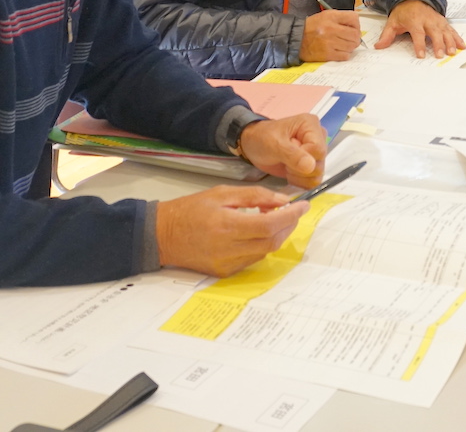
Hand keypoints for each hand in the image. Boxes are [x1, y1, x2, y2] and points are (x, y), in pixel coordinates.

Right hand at [155, 185, 309, 275]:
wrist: (162, 235)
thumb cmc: (190, 210)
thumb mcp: (222, 193)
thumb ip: (254, 196)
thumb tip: (282, 201)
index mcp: (227, 226)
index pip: (269, 224)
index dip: (291, 216)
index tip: (303, 206)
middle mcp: (229, 249)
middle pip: (272, 241)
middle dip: (288, 226)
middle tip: (293, 212)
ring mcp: (227, 264)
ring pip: (265, 251)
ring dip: (277, 235)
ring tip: (275, 218)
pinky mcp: (225, 272)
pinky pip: (253, 258)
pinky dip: (262, 244)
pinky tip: (259, 232)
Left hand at [238, 114, 326, 187]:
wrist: (253, 145)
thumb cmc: (262, 138)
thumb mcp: (273, 144)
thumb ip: (292, 155)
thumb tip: (310, 166)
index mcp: (311, 125)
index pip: (318, 150)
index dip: (303, 158)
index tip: (286, 155)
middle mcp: (318, 138)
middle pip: (319, 164)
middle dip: (299, 169)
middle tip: (284, 160)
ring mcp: (316, 153)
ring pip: (317, 175)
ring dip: (298, 175)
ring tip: (286, 164)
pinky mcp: (312, 166)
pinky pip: (313, 182)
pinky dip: (299, 181)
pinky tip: (289, 171)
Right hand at [300, 9, 360, 61]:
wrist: (296, 39)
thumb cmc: (312, 27)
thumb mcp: (326, 16)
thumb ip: (341, 19)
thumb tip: (356, 27)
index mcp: (331, 17)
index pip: (354, 18)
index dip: (356, 25)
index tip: (353, 29)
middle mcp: (331, 29)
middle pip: (355, 35)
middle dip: (355, 38)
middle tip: (350, 39)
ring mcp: (329, 42)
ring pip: (352, 46)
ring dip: (350, 47)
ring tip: (342, 45)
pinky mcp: (327, 54)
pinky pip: (345, 55)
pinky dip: (344, 54)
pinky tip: (338, 51)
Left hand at [376, 0, 464, 57]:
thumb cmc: (403, 12)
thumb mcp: (392, 22)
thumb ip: (386, 35)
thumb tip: (378, 46)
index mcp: (414, 20)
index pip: (417, 33)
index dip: (419, 45)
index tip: (421, 55)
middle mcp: (427, 20)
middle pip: (434, 32)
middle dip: (438, 44)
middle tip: (440, 55)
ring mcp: (436, 20)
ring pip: (445, 31)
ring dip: (450, 42)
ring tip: (453, 52)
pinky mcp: (443, 21)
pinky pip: (451, 30)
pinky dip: (457, 37)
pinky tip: (462, 45)